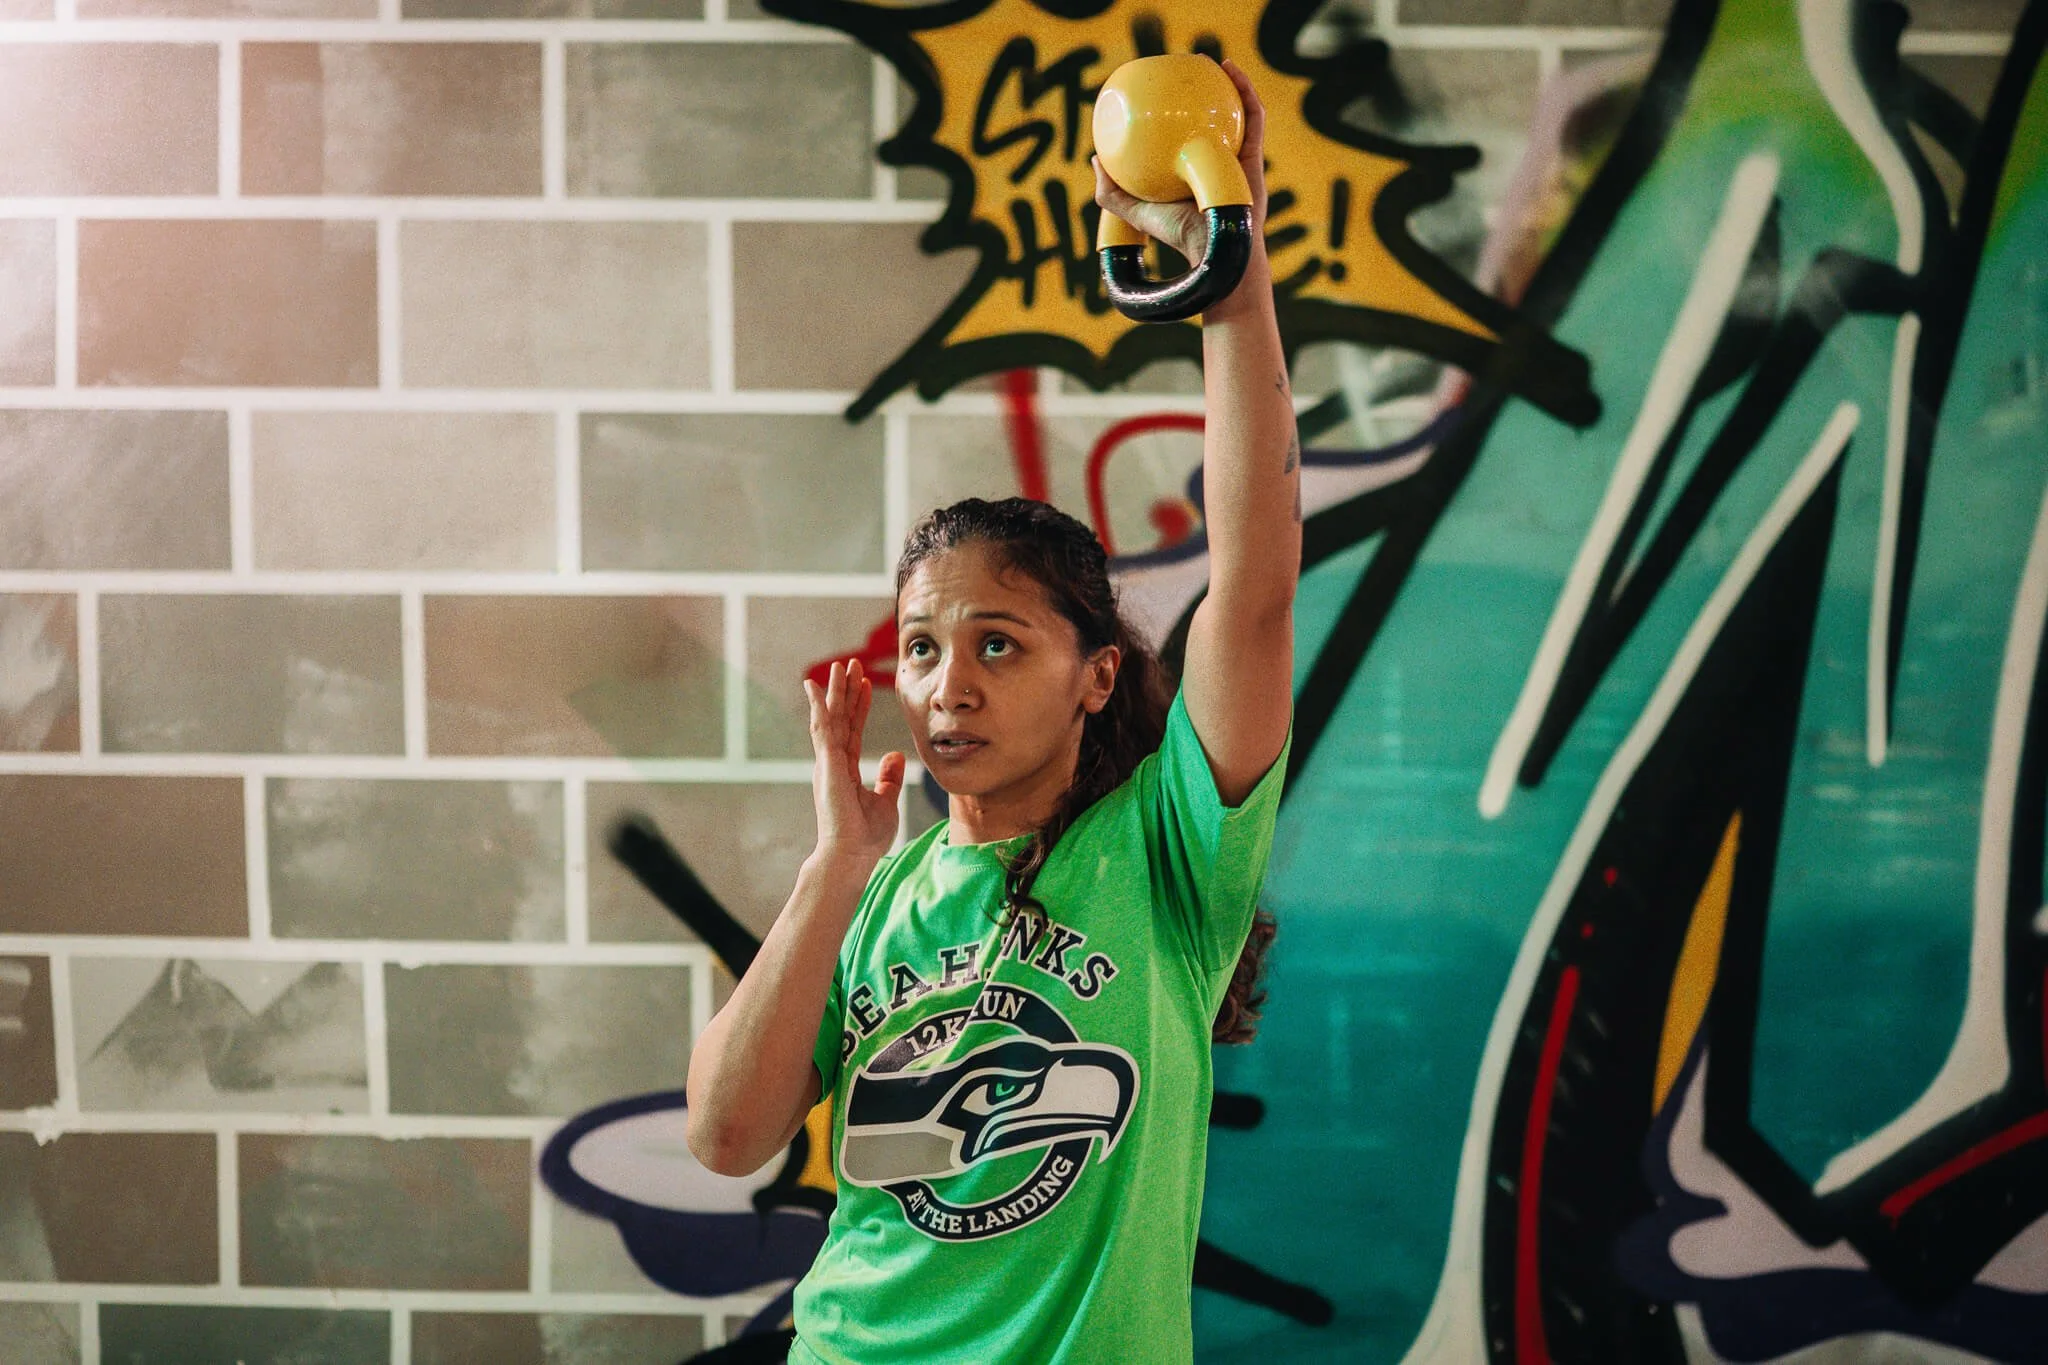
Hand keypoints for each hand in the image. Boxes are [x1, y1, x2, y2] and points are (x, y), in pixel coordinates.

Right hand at [804, 658, 904, 864]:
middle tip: (852, 664)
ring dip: (834, 691)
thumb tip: (896, 756)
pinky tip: (814, 687)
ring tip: (839, 666)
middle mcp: (833, 762)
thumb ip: (889, 778)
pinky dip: (818, 706)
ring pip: (830, 718)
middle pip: (840, 718)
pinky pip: (822, 729)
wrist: (852, 856)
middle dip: (846, 690)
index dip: (859, 705)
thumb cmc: (865, 836)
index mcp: (845, 769)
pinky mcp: (826, 765)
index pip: (853, 729)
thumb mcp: (885, 801)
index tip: (866, 683)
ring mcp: (827, 762)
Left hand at [1092, 56, 1269, 267]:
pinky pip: (1252, 116)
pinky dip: (1244, 90)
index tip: (1159, 95)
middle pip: (1211, 123)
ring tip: (1208, 62)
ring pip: (1235, 113)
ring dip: (1226, 83)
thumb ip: (1111, 191)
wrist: (1212, 250)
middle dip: (1202, 94)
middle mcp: (1216, 163)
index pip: (1184, 140)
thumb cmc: (1176, 236)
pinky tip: (1229, 70)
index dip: (1174, 116)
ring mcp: (1237, 158)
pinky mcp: (1254, 155)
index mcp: (1192, 173)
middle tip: (1184, 71)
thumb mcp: (1135, 212)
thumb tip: (1094, 159)